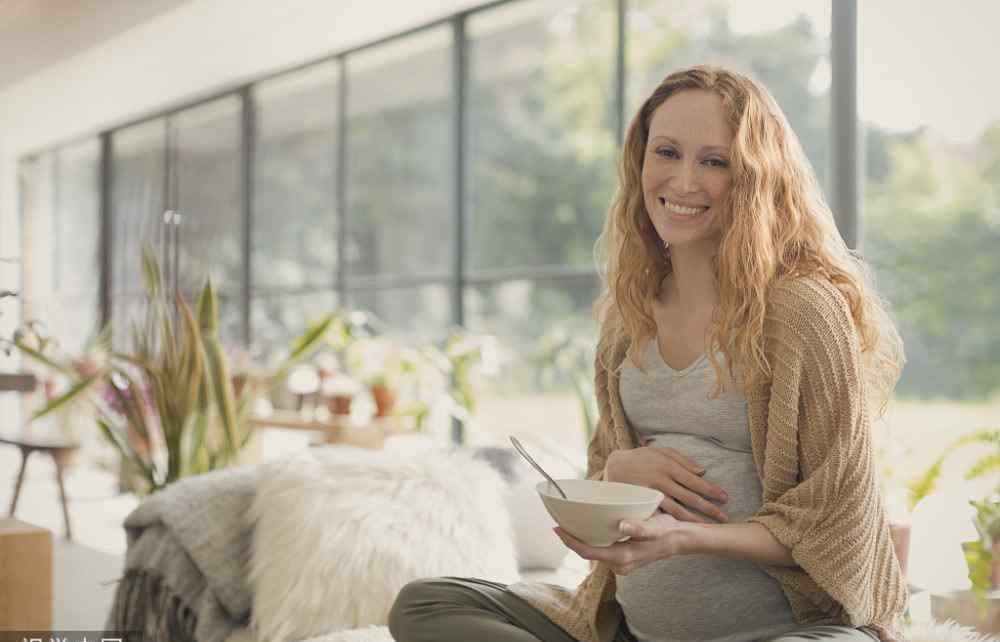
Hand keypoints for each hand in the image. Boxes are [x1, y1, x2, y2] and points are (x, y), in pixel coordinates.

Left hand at [553, 512, 696, 575]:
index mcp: (622, 557)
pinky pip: (601, 550)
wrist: (679, 539)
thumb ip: (640, 528)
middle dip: (571, 539)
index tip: (557, 528)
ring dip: (581, 539)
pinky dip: (592, 540)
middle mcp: (619, 564)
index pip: (588, 551)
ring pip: (593, 552)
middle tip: (558, 521)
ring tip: (569, 522)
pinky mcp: (621, 559)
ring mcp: (620, 564)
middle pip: (587, 553)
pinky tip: (587, 527)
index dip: (570, 541)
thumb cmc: (666, 531)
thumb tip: (623, 525)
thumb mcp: (655, 527)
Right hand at [604, 442, 728, 522]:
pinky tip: (684, 529)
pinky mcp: (642, 503)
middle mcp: (662, 479)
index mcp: (669, 466)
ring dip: (694, 519)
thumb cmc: (641, 458)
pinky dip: (673, 523)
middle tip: (724, 517)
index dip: (711, 490)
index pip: (695, 481)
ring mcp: (651, 493)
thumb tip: (703, 471)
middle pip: (690, 497)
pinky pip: (660, 515)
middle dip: (709, 508)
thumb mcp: (661, 451)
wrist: (614, 466)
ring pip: (677, 510)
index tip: (725, 498)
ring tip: (707, 527)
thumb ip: (683, 460)